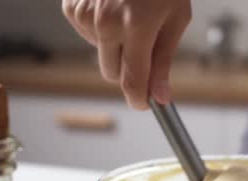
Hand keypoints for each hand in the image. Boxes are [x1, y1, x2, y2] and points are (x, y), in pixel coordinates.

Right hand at [62, 0, 191, 108]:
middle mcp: (106, 22)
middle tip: (143, 48)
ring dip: (114, 47)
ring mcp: (85, 14)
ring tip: (129, 18)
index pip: (132, 81)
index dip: (138, 99)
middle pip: (112, 73)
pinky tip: (111, 10)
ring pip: (99, 55)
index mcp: (137, 26)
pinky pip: (86, 36)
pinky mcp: (72, 7)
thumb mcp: (175, 18)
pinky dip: (99, 31)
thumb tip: (160, 96)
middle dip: (129, 70)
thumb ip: (164, 61)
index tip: (144, 103)